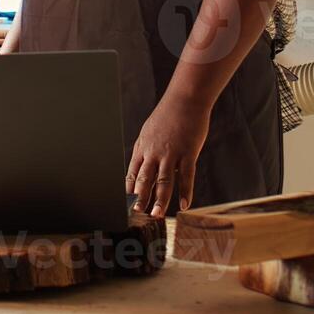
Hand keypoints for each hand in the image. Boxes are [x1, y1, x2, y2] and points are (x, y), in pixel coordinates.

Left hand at [127, 96, 211, 217]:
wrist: (185, 99)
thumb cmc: (169, 115)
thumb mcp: (149, 131)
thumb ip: (146, 150)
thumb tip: (142, 166)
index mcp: (143, 147)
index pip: (132, 173)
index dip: (128, 190)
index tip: (125, 204)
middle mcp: (154, 152)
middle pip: (144, 179)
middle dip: (139, 198)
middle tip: (137, 214)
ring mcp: (171, 153)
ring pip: (163, 181)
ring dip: (160, 200)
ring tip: (157, 215)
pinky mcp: (188, 153)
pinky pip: (187, 176)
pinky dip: (186, 192)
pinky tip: (185, 205)